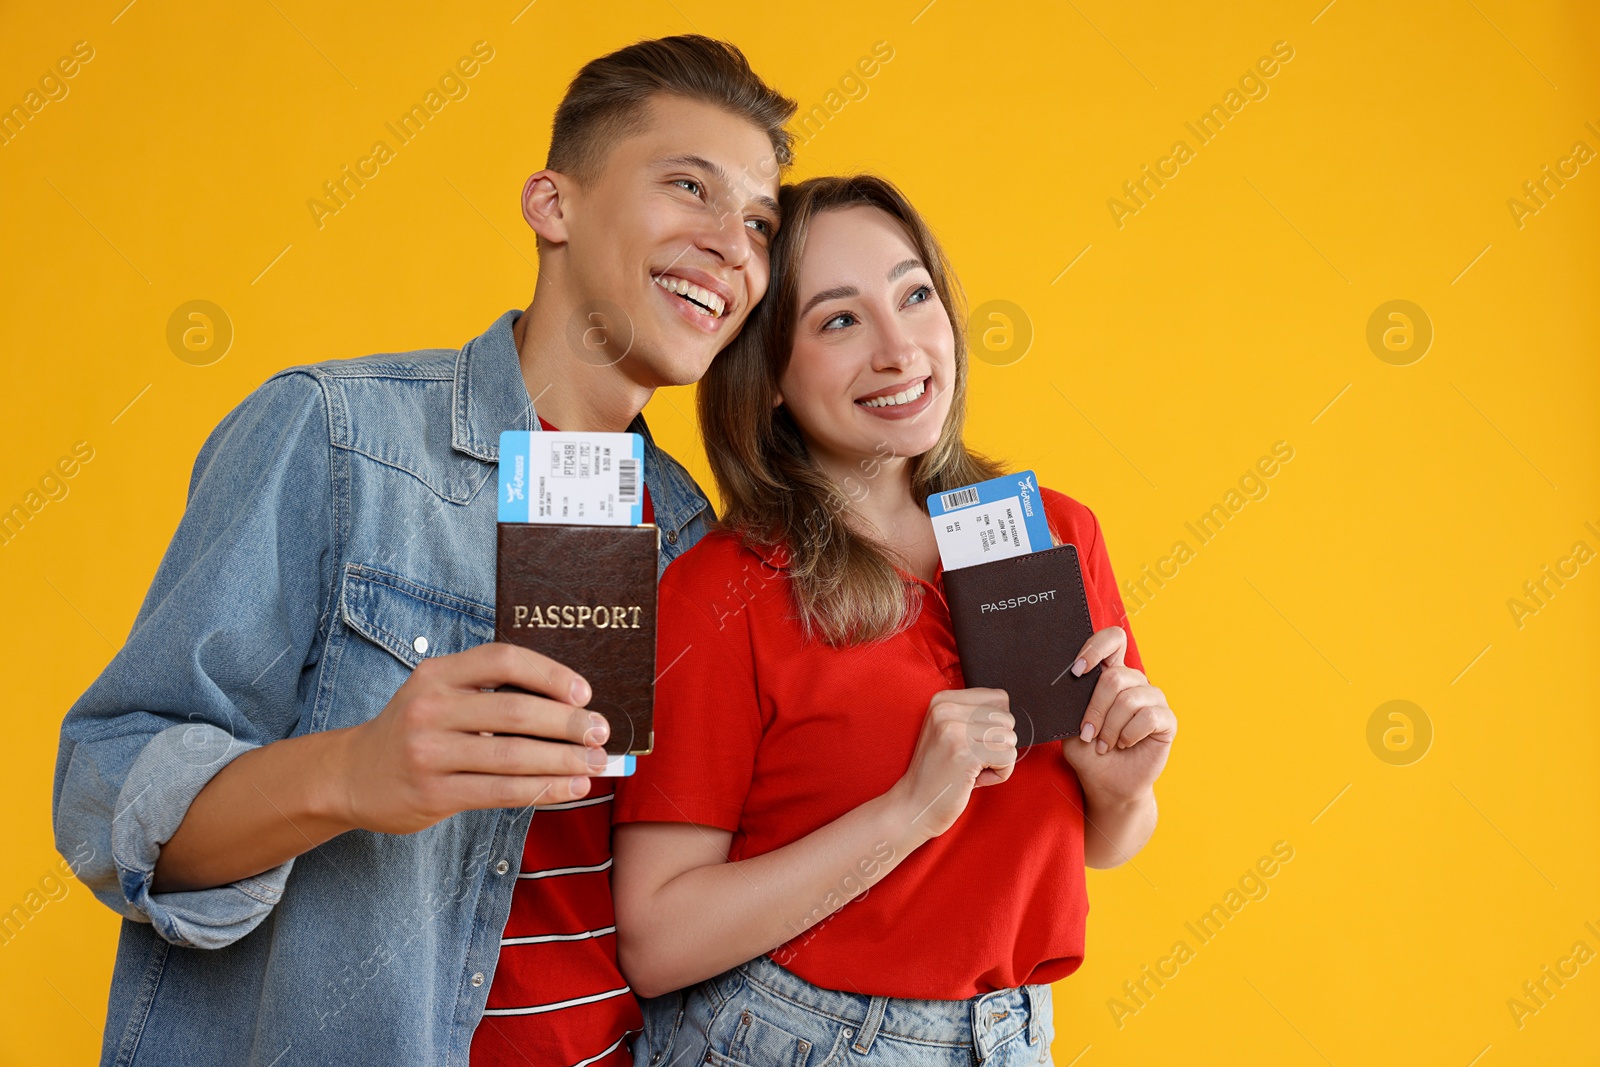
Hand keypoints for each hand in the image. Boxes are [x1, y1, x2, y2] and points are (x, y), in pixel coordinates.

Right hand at [334, 642, 609, 834]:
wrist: (350, 775)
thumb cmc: (413, 730)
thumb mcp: (438, 694)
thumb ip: (489, 692)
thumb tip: (569, 706)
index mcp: (437, 673)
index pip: (503, 659)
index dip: (550, 674)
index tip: (584, 693)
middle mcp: (430, 708)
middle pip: (515, 711)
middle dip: (567, 723)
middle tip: (600, 733)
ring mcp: (428, 753)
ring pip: (512, 756)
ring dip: (563, 761)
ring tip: (596, 764)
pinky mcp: (432, 794)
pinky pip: (500, 792)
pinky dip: (542, 790)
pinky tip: (569, 788)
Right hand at [890, 688, 1016, 840]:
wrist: (914, 805)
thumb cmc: (939, 772)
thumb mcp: (949, 732)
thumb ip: (974, 717)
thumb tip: (1010, 715)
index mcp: (943, 700)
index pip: (998, 698)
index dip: (996, 725)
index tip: (973, 742)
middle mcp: (946, 709)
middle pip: (1007, 718)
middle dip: (998, 745)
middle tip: (972, 760)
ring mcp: (954, 730)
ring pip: (1009, 738)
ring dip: (999, 760)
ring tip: (972, 769)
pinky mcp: (965, 753)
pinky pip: (1008, 757)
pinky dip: (1000, 774)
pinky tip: (974, 779)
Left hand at [1060, 627, 1175, 804]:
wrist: (1106, 783)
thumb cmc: (1088, 751)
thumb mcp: (1070, 725)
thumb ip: (1071, 702)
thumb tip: (1064, 683)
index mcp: (1111, 674)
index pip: (1112, 640)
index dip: (1096, 648)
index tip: (1078, 670)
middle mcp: (1134, 681)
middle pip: (1115, 676)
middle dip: (1095, 709)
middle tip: (1088, 733)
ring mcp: (1153, 699)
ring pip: (1129, 698)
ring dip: (1110, 727)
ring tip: (1104, 744)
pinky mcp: (1166, 720)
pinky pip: (1148, 716)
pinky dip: (1129, 734)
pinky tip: (1124, 744)